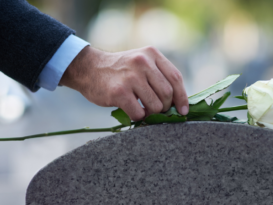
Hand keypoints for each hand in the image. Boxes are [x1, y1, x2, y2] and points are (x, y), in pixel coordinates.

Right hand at [60, 46, 188, 120]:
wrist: (88, 68)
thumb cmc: (119, 71)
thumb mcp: (141, 62)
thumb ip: (158, 75)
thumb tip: (179, 102)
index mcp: (152, 54)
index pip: (176, 78)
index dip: (182, 97)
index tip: (183, 110)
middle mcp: (143, 62)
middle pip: (167, 93)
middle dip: (165, 107)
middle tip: (156, 110)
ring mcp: (131, 77)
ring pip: (156, 105)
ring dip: (151, 113)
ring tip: (143, 110)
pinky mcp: (119, 92)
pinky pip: (139, 113)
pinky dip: (138, 117)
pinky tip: (133, 112)